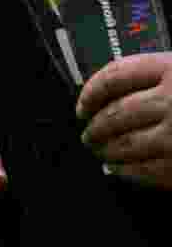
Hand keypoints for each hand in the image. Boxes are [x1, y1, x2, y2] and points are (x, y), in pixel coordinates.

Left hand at [77, 52, 171, 188]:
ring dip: (105, 148)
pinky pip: (142, 170)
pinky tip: (116, 168)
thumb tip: (119, 93)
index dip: (92, 92)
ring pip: (123, 143)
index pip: (116, 77)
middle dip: (95, 125)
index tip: (83, 104)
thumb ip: (161, 77)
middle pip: (115, 113)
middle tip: (87, 132)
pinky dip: (123, 169)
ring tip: (98, 150)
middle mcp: (170, 101)